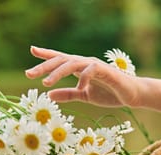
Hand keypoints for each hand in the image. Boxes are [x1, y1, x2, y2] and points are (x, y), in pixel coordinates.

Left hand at [25, 46, 139, 106]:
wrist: (131, 95)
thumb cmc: (109, 93)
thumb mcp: (85, 96)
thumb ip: (68, 94)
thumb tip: (49, 95)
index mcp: (80, 68)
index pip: (60, 59)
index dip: (46, 55)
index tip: (32, 51)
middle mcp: (85, 63)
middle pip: (61, 60)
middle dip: (44, 66)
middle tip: (29, 74)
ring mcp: (95, 66)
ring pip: (72, 63)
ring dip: (58, 72)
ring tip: (46, 83)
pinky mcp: (106, 71)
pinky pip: (91, 70)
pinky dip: (83, 78)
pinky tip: (79, 88)